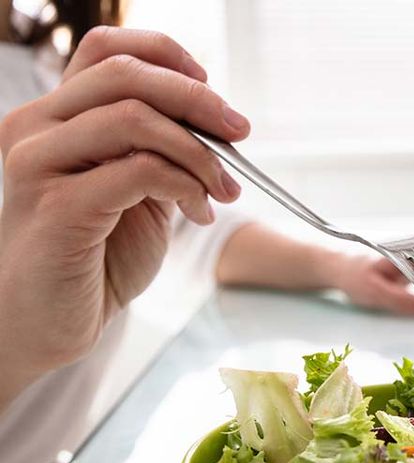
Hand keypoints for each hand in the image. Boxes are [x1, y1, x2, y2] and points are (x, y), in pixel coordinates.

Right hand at [0, 27, 246, 389]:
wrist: (48, 322)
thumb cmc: (94, 257)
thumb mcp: (135, 191)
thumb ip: (158, 149)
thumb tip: (217, 121)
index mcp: (53, 117)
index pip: (106, 49)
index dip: (167, 56)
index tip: (211, 90)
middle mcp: (34, 128)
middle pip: (125, 76)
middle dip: (198, 101)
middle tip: (240, 133)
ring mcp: (39, 165)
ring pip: (135, 119)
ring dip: (198, 152)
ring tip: (222, 190)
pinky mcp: (58, 207)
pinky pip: (140, 171)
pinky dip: (185, 185)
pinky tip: (198, 213)